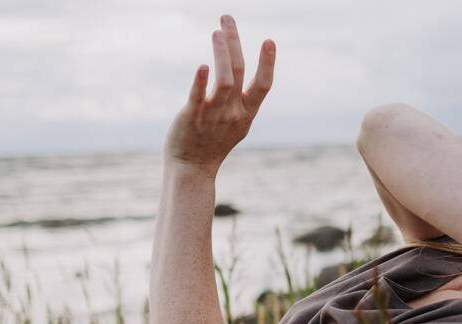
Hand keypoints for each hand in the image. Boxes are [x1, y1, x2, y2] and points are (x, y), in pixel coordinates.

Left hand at [164, 15, 274, 173]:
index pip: (263, 85)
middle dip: (235, 43)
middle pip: (239, 72)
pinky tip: (203, 66)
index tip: (269, 41)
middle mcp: (234, 112)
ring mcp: (214, 115)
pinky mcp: (192, 117)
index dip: (267, 63)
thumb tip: (239, 76)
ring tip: (216, 32)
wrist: (193, 167)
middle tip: (227, 18)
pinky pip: (198, 97)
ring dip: (221, 55)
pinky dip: (201, 82)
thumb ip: (241, 101)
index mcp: (247, 113)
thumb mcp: (236, 123)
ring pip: (223, 81)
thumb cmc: (213, 143)